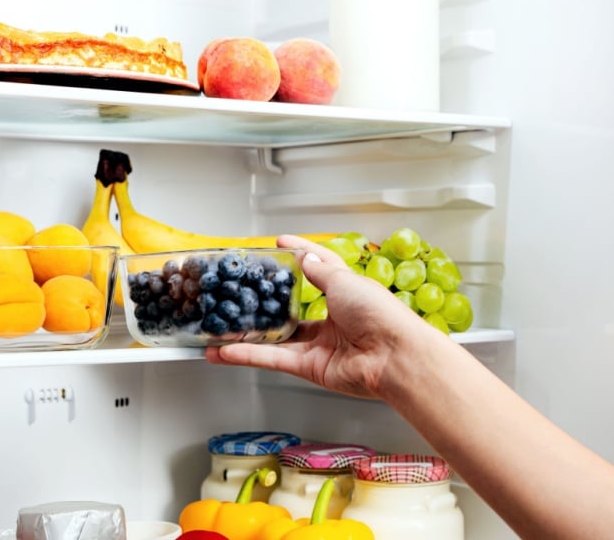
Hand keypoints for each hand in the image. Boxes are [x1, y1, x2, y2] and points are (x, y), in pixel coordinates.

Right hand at [205, 235, 435, 398]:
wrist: (393, 356)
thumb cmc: (380, 314)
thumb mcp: (345, 280)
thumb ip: (321, 271)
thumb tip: (307, 257)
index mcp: (348, 293)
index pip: (320, 268)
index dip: (301, 255)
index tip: (280, 244)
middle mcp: (335, 320)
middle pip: (294, 309)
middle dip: (268, 304)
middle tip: (241, 294)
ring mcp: (322, 346)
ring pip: (277, 338)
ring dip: (248, 335)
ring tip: (220, 330)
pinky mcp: (311, 368)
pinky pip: (274, 359)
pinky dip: (248, 355)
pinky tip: (225, 351)